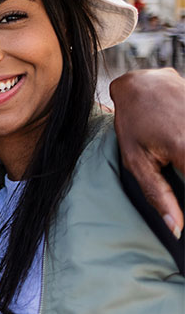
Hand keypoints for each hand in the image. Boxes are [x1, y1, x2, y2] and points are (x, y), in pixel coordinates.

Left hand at [110, 68, 184, 237]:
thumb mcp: (137, 160)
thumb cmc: (135, 123)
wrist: (143, 84)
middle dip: (184, 180)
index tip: (182, 204)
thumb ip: (158, 195)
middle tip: (174, 169)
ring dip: (184, 162)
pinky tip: (178, 150)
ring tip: (172, 157)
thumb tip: (177, 229)